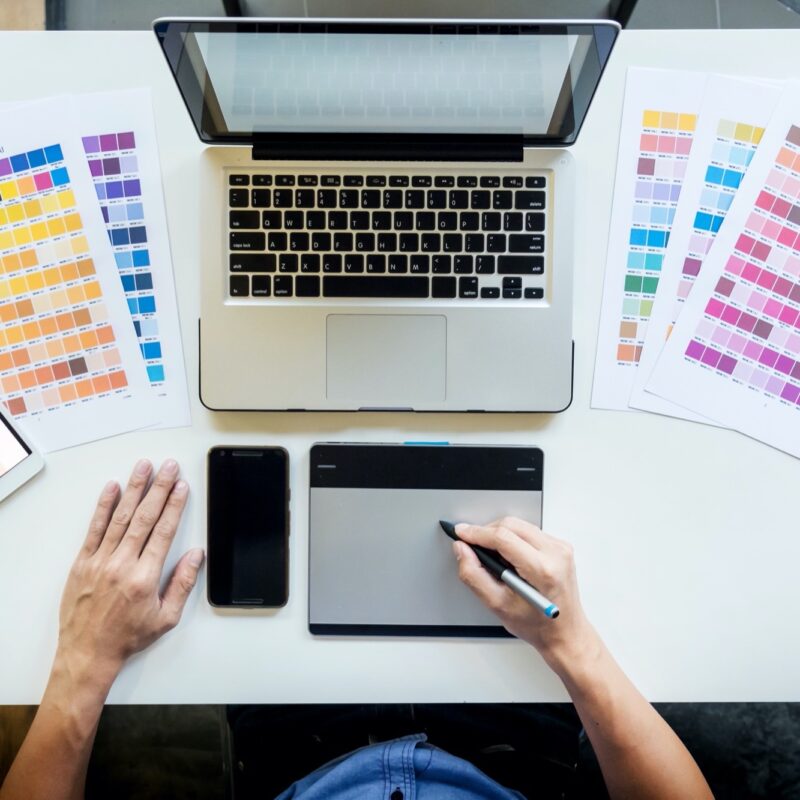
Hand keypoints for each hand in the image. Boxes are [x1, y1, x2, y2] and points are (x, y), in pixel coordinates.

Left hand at [56, 459, 203, 687]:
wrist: (87, 653)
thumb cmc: (126, 637)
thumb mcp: (165, 617)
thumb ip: (182, 584)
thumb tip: (196, 556)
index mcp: (144, 577)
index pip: (164, 531)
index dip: (174, 505)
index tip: (181, 487)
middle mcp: (122, 564)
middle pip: (145, 517)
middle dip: (159, 488)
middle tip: (168, 467)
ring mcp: (100, 561)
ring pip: (121, 517)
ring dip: (134, 489)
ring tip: (143, 467)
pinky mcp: (83, 562)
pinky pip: (95, 528)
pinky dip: (104, 506)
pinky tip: (112, 488)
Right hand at [453, 517, 599, 672]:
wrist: (564, 633)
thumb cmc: (536, 624)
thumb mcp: (497, 605)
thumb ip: (474, 575)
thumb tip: (462, 550)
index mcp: (542, 570)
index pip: (503, 537)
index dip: (477, 533)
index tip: (460, 532)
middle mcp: (555, 554)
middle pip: (511, 525)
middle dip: (486, 532)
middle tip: (472, 546)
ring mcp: (560, 548)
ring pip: (519, 525)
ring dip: (499, 534)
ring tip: (491, 556)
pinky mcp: (560, 547)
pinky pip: (529, 531)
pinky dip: (513, 538)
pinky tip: (509, 557)